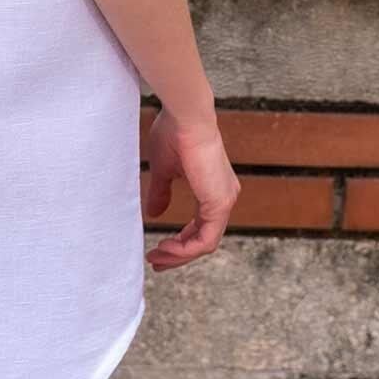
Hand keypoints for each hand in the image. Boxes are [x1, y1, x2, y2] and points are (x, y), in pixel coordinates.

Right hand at [143, 106, 239, 270]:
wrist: (185, 116)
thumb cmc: (174, 133)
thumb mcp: (164, 170)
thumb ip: (161, 193)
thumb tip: (154, 214)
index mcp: (213, 188)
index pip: (200, 227)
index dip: (179, 242)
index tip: (157, 249)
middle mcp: (223, 197)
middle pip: (203, 240)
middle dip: (178, 255)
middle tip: (156, 262)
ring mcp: (224, 201)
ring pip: (205, 243)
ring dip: (179, 255)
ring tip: (156, 257)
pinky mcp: (220, 202)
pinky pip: (206, 239)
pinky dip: (186, 248)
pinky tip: (166, 248)